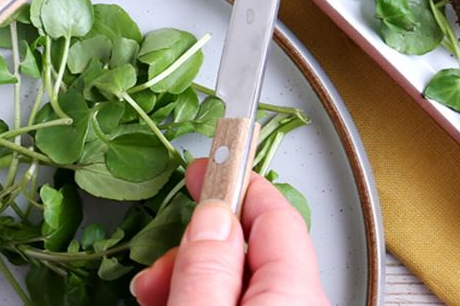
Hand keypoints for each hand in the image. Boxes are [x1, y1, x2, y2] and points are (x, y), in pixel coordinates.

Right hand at [131, 158, 328, 305]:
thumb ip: (207, 267)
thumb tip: (212, 214)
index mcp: (296, 293)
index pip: (276, 211)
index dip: (235, 182)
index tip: (205, 167)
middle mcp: (304, 304)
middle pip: (255, 247)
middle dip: (201, 242)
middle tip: (159, 261)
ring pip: (242, 280)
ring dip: (195, 274)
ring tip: (154, 291)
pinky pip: (241, 303)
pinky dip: (208, 296)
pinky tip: (173, 301)